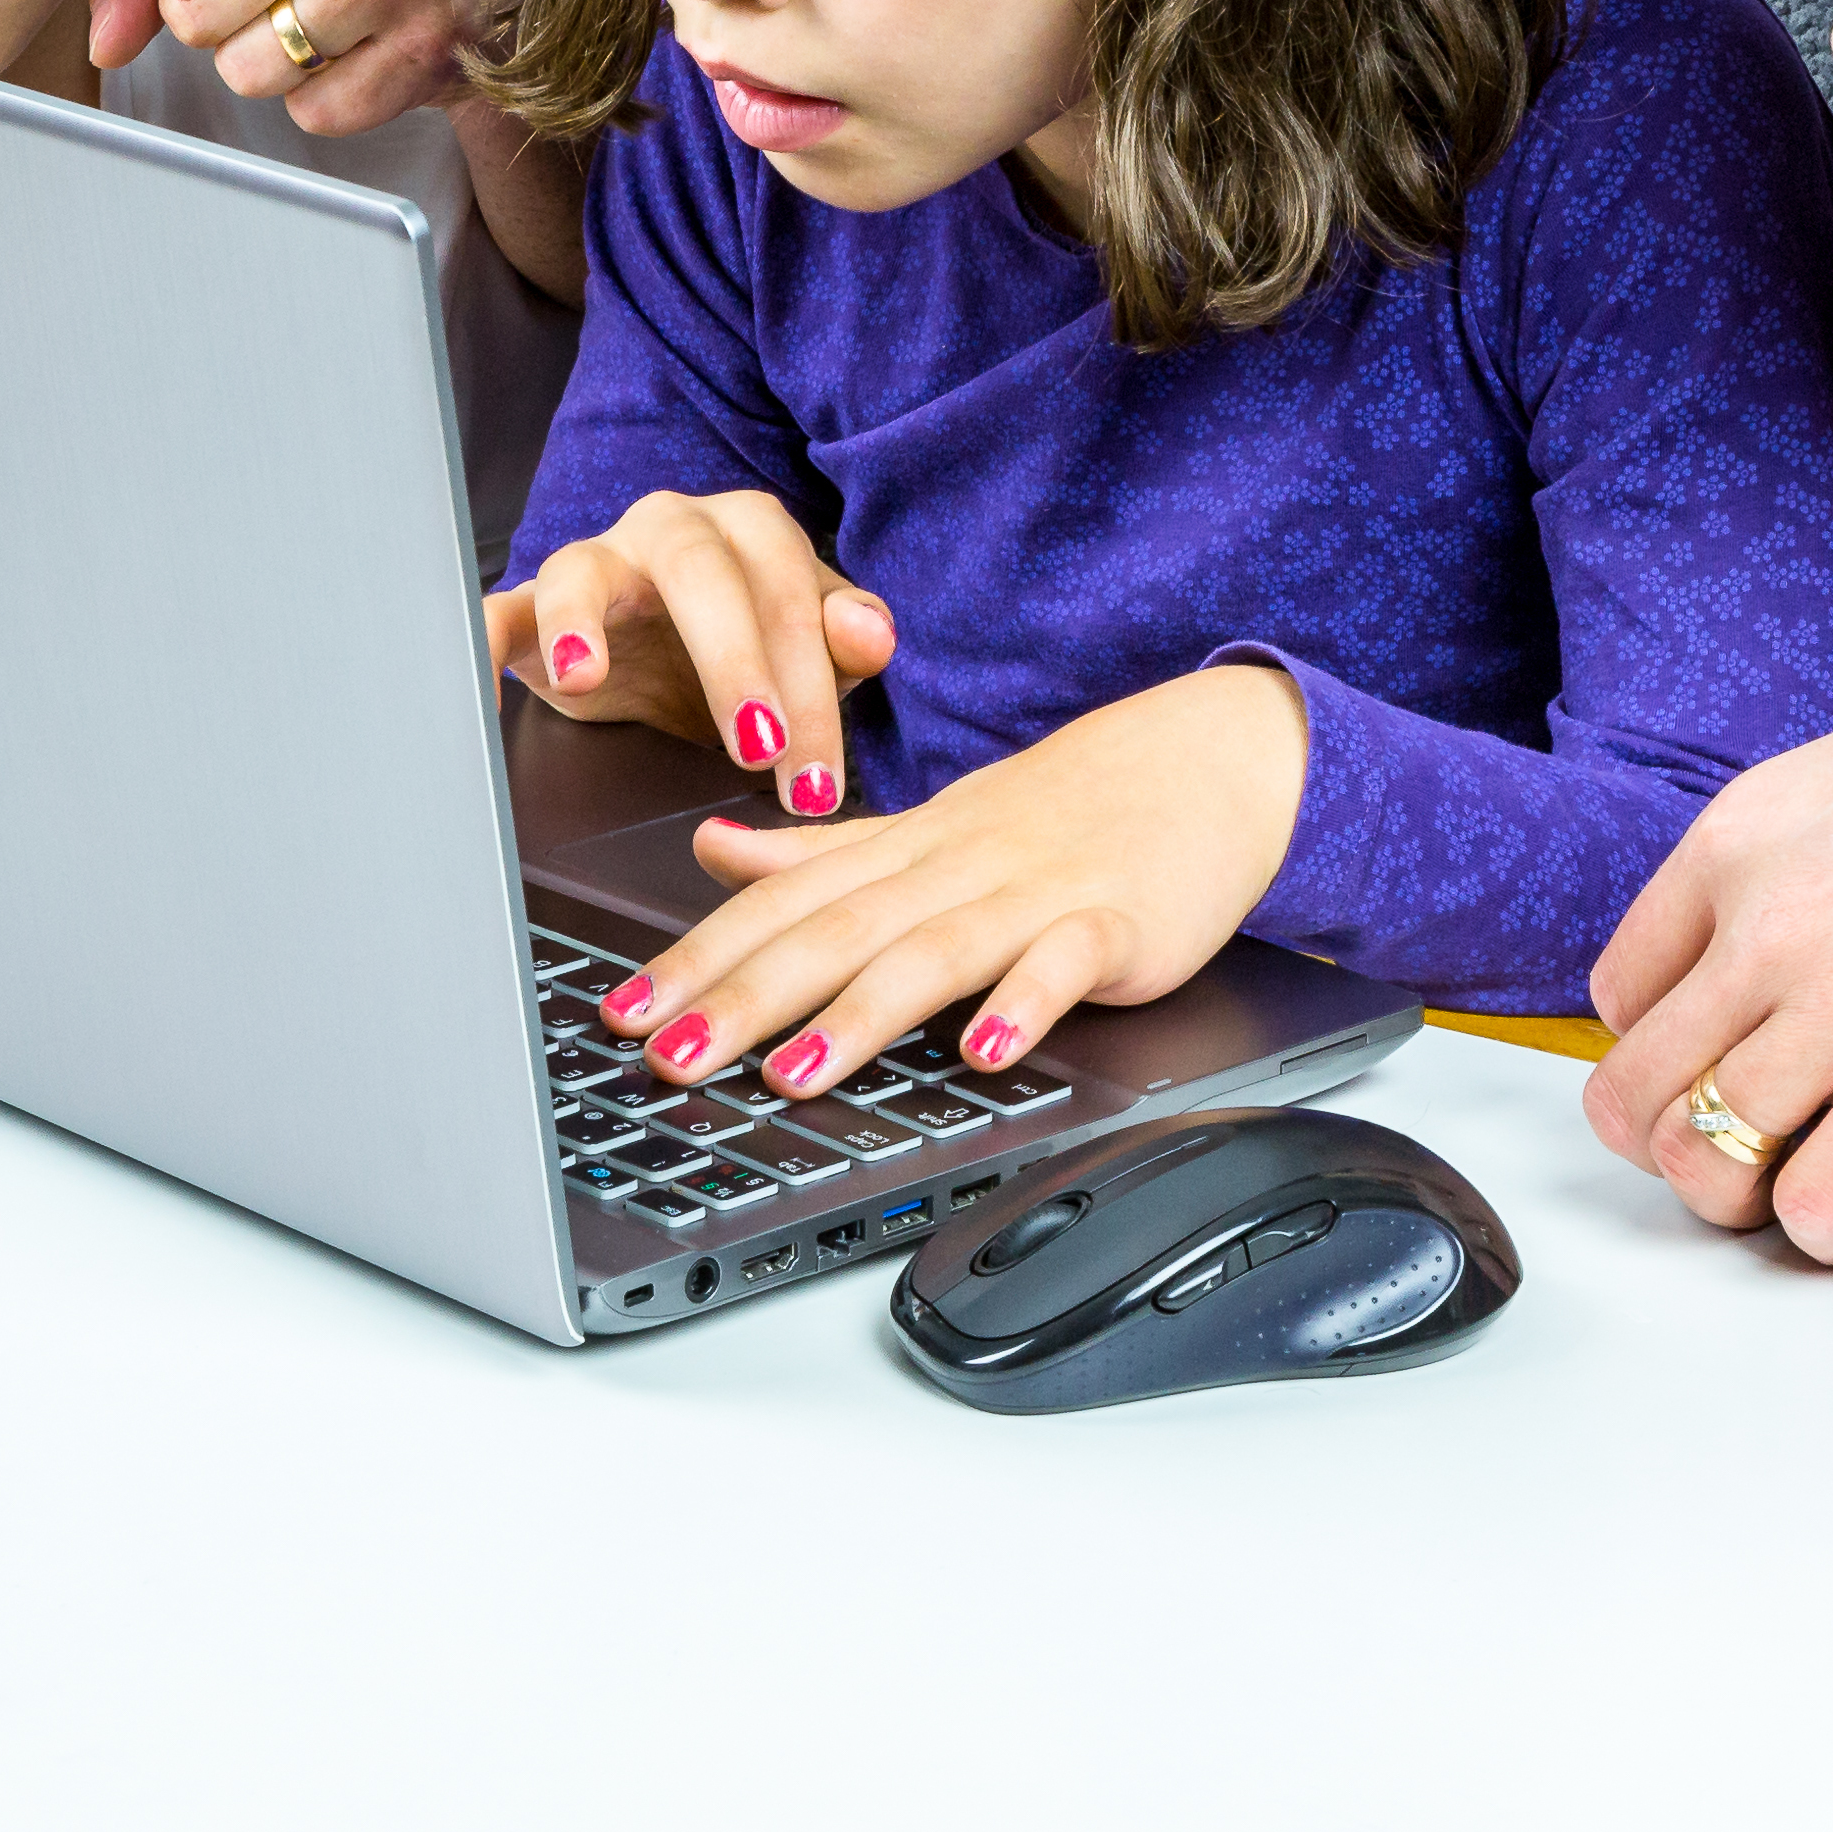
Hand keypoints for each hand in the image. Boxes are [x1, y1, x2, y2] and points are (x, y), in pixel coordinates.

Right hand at [485, 490, 897, 800]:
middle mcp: (672, 529)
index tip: (816, 774)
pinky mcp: (532, 609)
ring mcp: (596, 562)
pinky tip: (486, 692)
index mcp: (750, 530)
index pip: (790, 591)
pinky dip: (480, 643)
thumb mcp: (808, 648)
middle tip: (758, 752)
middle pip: (701, 575)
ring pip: (582, 572)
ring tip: (586, 675)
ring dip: (582, 624)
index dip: (810, 682)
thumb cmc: (752, 641)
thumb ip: (842, 638)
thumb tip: (871, 635)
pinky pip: (499, 614)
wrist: (672, 652)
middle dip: (733, 665)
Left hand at [589, 666, 1310, 1097]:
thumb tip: (711, 851)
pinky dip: (1027, 1005)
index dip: (699, 957)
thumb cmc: (1062, 809)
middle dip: (745, 997)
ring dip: (862, 1013)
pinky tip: (988, 1053)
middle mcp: (953, 867)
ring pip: (933, 949)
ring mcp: (1035, 893)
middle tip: (671, 1056)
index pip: (781, 904)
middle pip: (834, 932)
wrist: (1208, 758)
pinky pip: (1066, 962)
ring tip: (796, 1073)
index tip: (624, 1013)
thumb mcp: (928, 825)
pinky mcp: (1115, 923)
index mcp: (903, 850)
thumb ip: (820, 852)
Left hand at [1579, 596, 1832, 1261]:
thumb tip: (1737, 953)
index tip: (1714, 1069)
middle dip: (1679, 1141)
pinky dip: (1828, 1225)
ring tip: (1806, 1178)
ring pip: (1708, 1164)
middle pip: (1638, 1098)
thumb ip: (1772, 867)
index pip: (1621, 1000)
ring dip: (1746, 1195)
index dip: (1661, 1054)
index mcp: (1733, 848)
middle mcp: (1764, 929)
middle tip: (1748, 1150)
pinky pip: (1819, 1206)